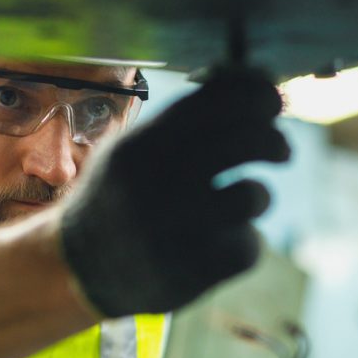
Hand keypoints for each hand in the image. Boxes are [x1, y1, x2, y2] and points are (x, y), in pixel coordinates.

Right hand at [60, 66, 289, 316]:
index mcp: (144, 144)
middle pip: (248, 141)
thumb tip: (255, 84)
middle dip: (274, 141)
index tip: (271, 103)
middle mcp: (158, 182)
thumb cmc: (118, 195)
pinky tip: (225, 240)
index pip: (221, 101)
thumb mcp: (131, 146)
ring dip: (258, 196)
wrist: (77, 267)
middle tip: (280, 149)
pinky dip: (244, 242)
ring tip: (246, 199)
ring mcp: (176, 230)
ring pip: (253, 196)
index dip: (259, 96)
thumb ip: (183, 119)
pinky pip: (248, 247)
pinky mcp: (193, 273)